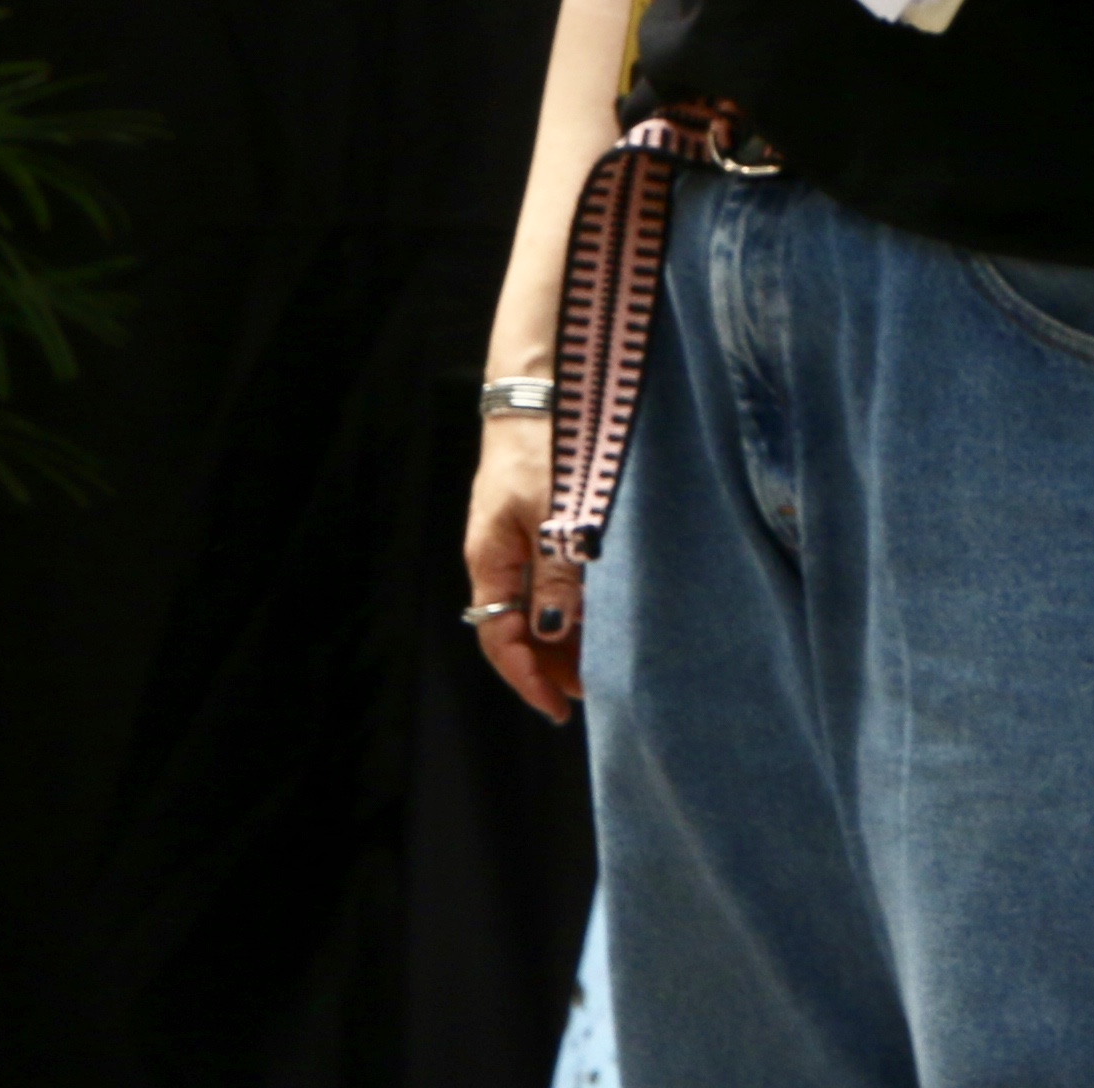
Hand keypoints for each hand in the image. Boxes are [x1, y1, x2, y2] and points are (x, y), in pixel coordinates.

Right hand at [462, 418, 583, 719]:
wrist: (543, 385)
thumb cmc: (548, 446)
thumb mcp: (558, 516)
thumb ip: (557, 575)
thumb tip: (554, 633)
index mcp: (491, 559)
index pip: (500, 639)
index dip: (528, 678)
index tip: (560, 708)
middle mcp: (498, 554)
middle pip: (518, 628)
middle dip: (552, 664)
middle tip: (595, 688)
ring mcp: (516, 537)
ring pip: (535, 604)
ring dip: (565, 635)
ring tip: (603, 656)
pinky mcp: (536, 518)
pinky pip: (548, 576)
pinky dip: (571, 600)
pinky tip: (599, 608)